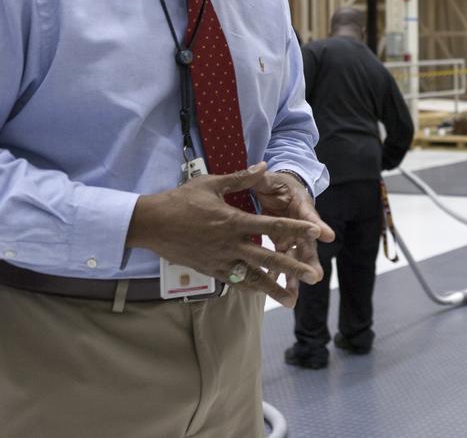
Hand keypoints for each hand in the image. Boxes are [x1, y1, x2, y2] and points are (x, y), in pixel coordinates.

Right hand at [127, 163, 325, 307]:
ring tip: (292, 300)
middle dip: (293, 268)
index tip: (315, 232)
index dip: (295, 229)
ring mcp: (220, 260)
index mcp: (234, 221)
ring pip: (252, 277)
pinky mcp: (209, 269)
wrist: (151, 223)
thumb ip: (240, 177)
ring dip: (273, 288)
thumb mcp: (211, 183)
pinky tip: (262, 293)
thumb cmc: (181, 200)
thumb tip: (264, 166)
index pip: (272, 225)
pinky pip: (234, 280)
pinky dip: (250, 287)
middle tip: (314, 277)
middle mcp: (230, 243)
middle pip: (268, 258)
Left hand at [248, 169, 336, 304]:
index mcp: (299, 204)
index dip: (317, 225)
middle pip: (308, 243)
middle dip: (310, 261)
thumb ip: (263, 178)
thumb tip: (261, 168)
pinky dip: (280, 275)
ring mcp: (293, 235)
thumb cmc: (277, 183)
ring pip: (297, 257)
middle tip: (316, 276)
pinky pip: (282, 260)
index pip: (310, 215)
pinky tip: (276, 290)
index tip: (327, 236)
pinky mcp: (283, 242)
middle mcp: (300, 223)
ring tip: (294, 295)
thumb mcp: (270, 178)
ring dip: (296, 275)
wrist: (279, 188)